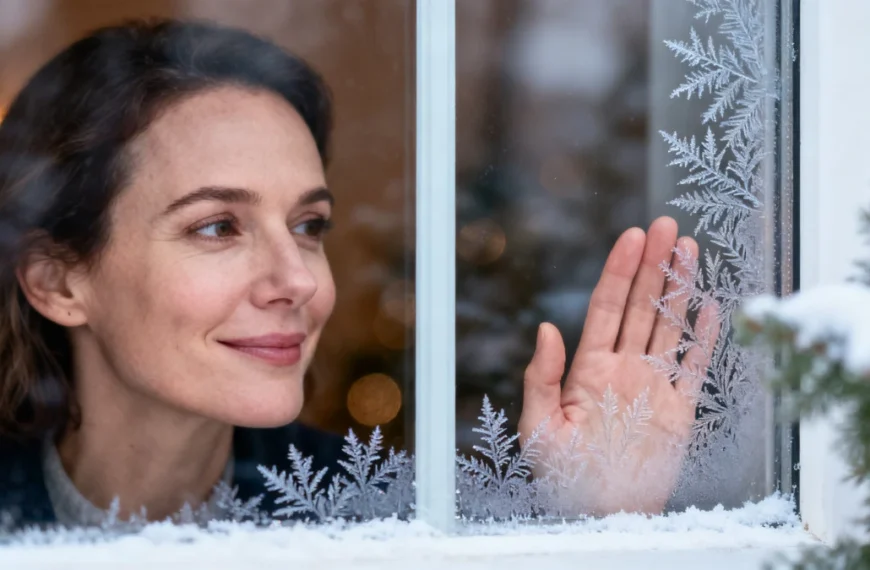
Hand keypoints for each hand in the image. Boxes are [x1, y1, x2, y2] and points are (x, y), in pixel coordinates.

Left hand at [519, 216, 718, 515]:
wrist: (601, 516)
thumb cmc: (562, 477)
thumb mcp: (539, 427)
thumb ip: (542, 377)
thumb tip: (546, 327)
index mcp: (588, 368)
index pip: (606, 308)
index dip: (619, 270)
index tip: (631, 235)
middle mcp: (622, 368)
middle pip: (641, 306)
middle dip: (653, 266)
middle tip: (667, 226)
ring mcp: (652, 386)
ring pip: (669, 326)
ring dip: (679, 289)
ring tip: (689, 249)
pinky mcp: (679, 411)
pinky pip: (694, 367)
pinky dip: (704, 338)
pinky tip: (710, 306)